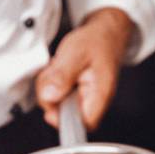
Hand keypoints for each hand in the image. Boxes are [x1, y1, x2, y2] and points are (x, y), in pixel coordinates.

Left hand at [36, 7, 133, 129]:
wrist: (105, 30)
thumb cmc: (97, 40)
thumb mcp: (76, 52)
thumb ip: (63, 75)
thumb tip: (49, 97)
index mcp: (100, 94)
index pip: (84, 123)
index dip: (64, 119)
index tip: (51, 102)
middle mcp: (93, 100)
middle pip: (65, 115)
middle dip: (51, 96)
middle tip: (54, 73)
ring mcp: (82, 98)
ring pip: (57, 105)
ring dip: (49, 87)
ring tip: (58, 67)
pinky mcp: (73, 94)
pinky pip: (55, 96)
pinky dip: (51, 84)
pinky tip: (58, 71)